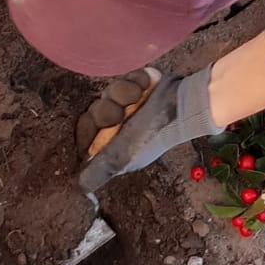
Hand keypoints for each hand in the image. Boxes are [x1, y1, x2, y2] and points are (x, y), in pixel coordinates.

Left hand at [76, 66, 221, 191]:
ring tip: (138, 96)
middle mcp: (120, 125)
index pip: (85, 132)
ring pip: (109, 92)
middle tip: (122, 113)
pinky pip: (126, 77)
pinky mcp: (140, 85)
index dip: (89, 128)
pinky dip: (136, 80)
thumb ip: (100, 169)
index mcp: (114, 144)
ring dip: (123, 93)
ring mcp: (129, 104)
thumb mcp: (123, 156)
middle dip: (108, 110)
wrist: (184, 105)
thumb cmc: (154, 135)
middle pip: (95, 110)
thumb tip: (80, 187)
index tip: (101, 127)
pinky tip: (146, 86)